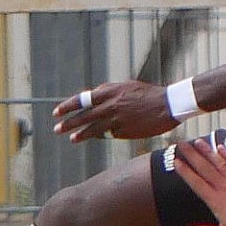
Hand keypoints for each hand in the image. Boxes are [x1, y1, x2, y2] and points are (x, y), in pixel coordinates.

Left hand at [50, 80, 177, 142]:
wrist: (168, 105)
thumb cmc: (148, 94)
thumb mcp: (126, 87)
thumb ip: (109, 92)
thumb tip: (94, 95)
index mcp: (110, 91)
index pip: (82, 99)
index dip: (68, 106)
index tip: (57, 112)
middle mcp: (110, 105)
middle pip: (84, 116)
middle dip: (68, 123)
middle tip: (57, 129)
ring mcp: (116, 120)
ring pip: (93, 128)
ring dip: (80, 134)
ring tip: (71, 138)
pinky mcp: (124, 132)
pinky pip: (110, 134)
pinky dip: (103, 135)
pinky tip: (98, 137)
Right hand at [172, 136, 225, 225]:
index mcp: (217, 201)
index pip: (197, 184)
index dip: (185, 172)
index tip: (176, 161)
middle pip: (206, 169)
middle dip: (192, 155)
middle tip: (182, 144)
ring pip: (220, 164)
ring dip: (208, 152)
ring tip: (198, 141)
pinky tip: (222, 148)